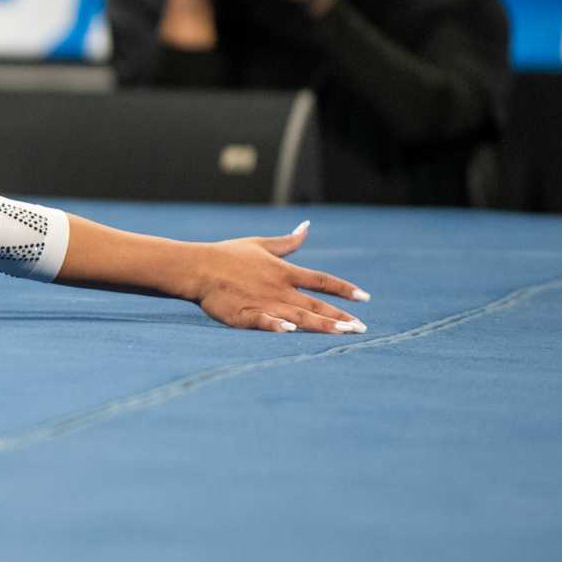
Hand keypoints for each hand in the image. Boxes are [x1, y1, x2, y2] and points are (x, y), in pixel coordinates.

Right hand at [192, 220, 369, 333]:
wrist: (197, 266)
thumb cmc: (227, 255)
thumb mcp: (260, 244)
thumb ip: (287, 242)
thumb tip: (307, 227)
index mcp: (283, 271)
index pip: (321, 281)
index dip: (343, 289)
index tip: (364, 298)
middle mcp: (278, 288)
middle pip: (315, 304)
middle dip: (339, 316)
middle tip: (361, 328)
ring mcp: (262, 302)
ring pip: (297, 316)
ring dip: (321, 325)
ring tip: (342, 334)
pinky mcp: (243, 314)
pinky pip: (263, 321)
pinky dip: (277, 325)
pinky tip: (291, 332)